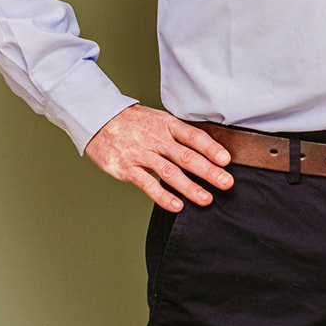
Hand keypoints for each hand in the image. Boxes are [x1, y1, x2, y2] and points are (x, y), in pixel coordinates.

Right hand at [85, 104, 234, 212]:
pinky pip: (147, 184)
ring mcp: (141, 154)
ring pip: (169, 172)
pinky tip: (177, 206)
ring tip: (206, 199)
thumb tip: (208, 150)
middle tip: (226, 183)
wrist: (98, 119)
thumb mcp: (158, 119)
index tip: (227, 160)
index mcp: (167, 125)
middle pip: (186, 156)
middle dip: (208, 171)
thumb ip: (179, 134)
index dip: (211, 148)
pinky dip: (163, 196)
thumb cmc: (134, 122)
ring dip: (189, 187)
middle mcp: (156, 139)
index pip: (193, 136)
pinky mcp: (126, 168)